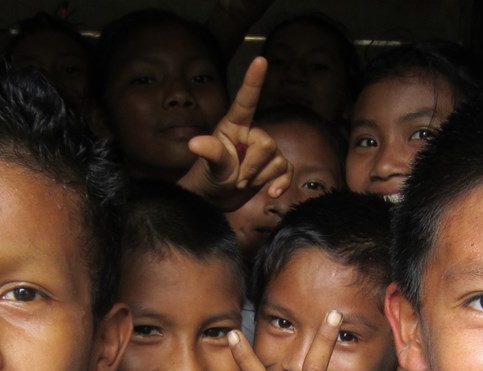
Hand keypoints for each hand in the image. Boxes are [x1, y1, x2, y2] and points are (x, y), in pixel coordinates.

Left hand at [179, 57, 291, 211]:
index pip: (246, 100)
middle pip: (268, 145)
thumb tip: (195, 143)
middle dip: (252, 168)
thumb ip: (210, 153)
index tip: (260, 59)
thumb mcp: (209, 165)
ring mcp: (265, 151)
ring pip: (278, 161)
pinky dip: (281, 184)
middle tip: (236, 179)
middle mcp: (253, 133)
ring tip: (241, 184)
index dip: (254, 80)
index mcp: (235, 125)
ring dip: (259, 178)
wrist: (215, 197)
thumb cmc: (208, 176)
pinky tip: (272, 194)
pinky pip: (287, 171)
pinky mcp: (274, 167)